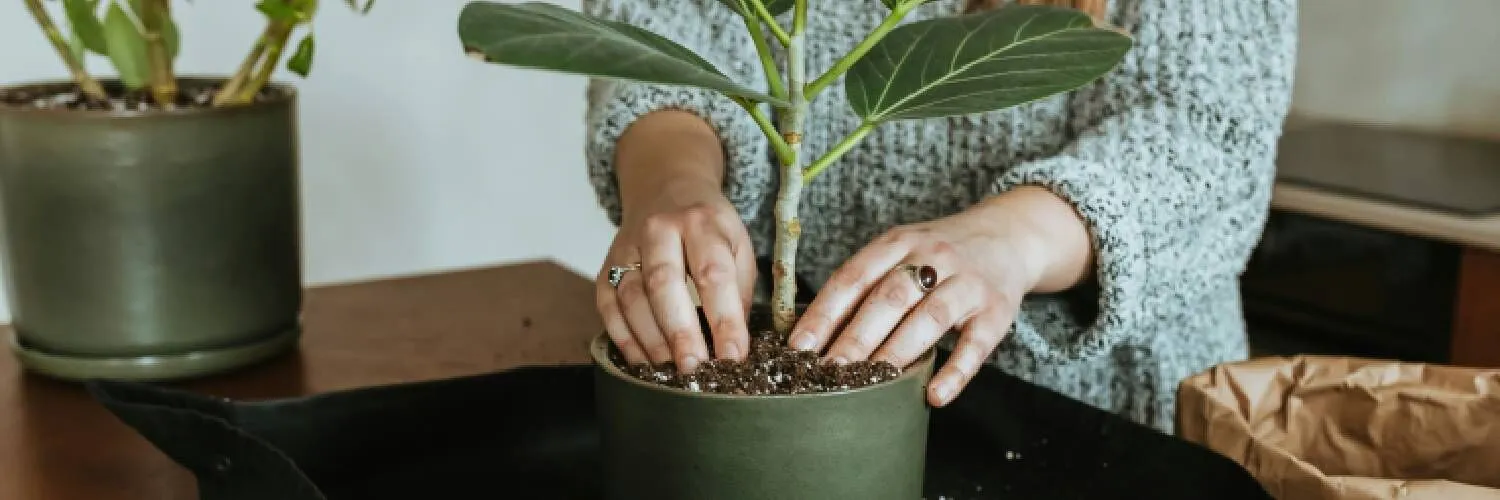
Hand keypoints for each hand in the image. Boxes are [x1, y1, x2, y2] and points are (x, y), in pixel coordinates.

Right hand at [596, 178, 757, 371]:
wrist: (666, 189)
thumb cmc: (708, 226)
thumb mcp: (738, 243)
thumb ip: (740, 289)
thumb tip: (734, 342)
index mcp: (701, 222)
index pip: (713, 274)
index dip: (724, 319)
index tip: (734, 356)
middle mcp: (659, 230)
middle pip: (664, 284)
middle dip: (681, 333)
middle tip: (695, 368)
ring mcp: (627, 248)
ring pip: (632, 298)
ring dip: (651, 340)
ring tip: (672, 371)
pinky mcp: (607, 267)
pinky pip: (608, 307)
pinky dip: (624, 339)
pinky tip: (644, 362)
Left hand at [788, 186, 1092, 406]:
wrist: (1011, 235)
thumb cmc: (939, 255)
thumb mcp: (902, 251)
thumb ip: (865, 283)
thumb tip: (813, 334)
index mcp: (899, 242)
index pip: (853, 277)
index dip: (823, 313)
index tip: (798, 347)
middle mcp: (933, 257)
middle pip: (889, 298)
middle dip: (854, 338)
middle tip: (828, 374)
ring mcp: (967, 283)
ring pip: (930, 318)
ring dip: (897, 352)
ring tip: (870, 384)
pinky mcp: (996, 311)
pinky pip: (975, 344)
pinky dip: (955, 371)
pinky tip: (934, 395)